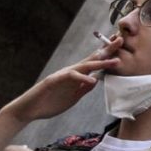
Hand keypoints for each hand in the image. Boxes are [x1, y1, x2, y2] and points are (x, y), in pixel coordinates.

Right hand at [2, 36, 121, 124]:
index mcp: (77, 76)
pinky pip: (69, 77)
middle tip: (121, 40)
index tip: (121, 46)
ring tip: (114, 61)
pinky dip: (81, 78)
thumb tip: (96, 80)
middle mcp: (71, 72)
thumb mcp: (73, 97)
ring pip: (83, 66)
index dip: (108, 55)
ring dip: (99, 63)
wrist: (28, 110)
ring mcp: (62, 75)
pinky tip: (90, 80)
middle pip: (92, 59)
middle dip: (107, 50)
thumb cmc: (50, 102)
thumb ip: (84, 88)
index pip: (95, 63)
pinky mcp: (53, 81)